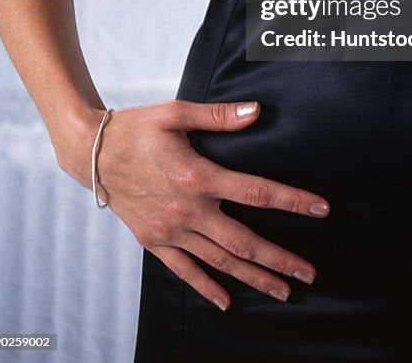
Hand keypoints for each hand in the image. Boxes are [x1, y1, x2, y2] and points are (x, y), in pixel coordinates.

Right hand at [90, 99, 329, 309]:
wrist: (91, 154)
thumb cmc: (136, 128)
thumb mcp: (177, 113)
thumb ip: (219, 116)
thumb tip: (257, 111)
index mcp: (198, 176)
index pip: (256, 192)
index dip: (292, 201)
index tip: (320, 209)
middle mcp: (188, 210)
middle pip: (243, 241)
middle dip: (279, 259)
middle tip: (309, 274)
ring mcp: (170, 230)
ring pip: (219, 261)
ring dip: (253, 277)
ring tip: (282, 291)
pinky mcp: (154, 241)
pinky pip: (184, 271)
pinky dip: (206, 287)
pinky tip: (226, 301)